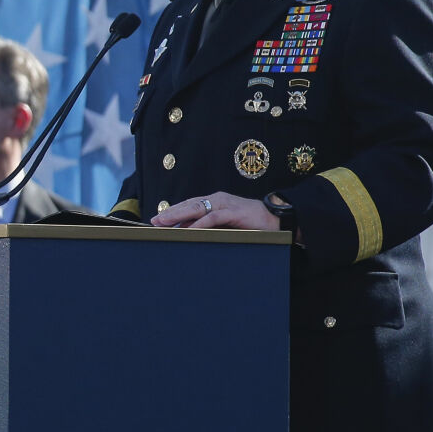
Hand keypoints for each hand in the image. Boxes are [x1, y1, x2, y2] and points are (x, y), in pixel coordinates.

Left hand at [151, 192, 278, 230]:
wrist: (278, 219)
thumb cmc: (252, 223)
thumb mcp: (227, 224)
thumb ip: (209, 226)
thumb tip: (188, 232)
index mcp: (216, 201)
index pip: (189, 204)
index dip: (173, 211)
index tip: (157, 219)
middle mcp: (218, 199)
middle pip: (189, 205)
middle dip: (170, 213)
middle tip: (154, 221)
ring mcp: (226, 204)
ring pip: (197, 208)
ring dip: (179, 216)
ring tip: (164, 222)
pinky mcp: (235, 212)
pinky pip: (213, 217)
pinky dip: (200, 223)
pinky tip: (188, 229)